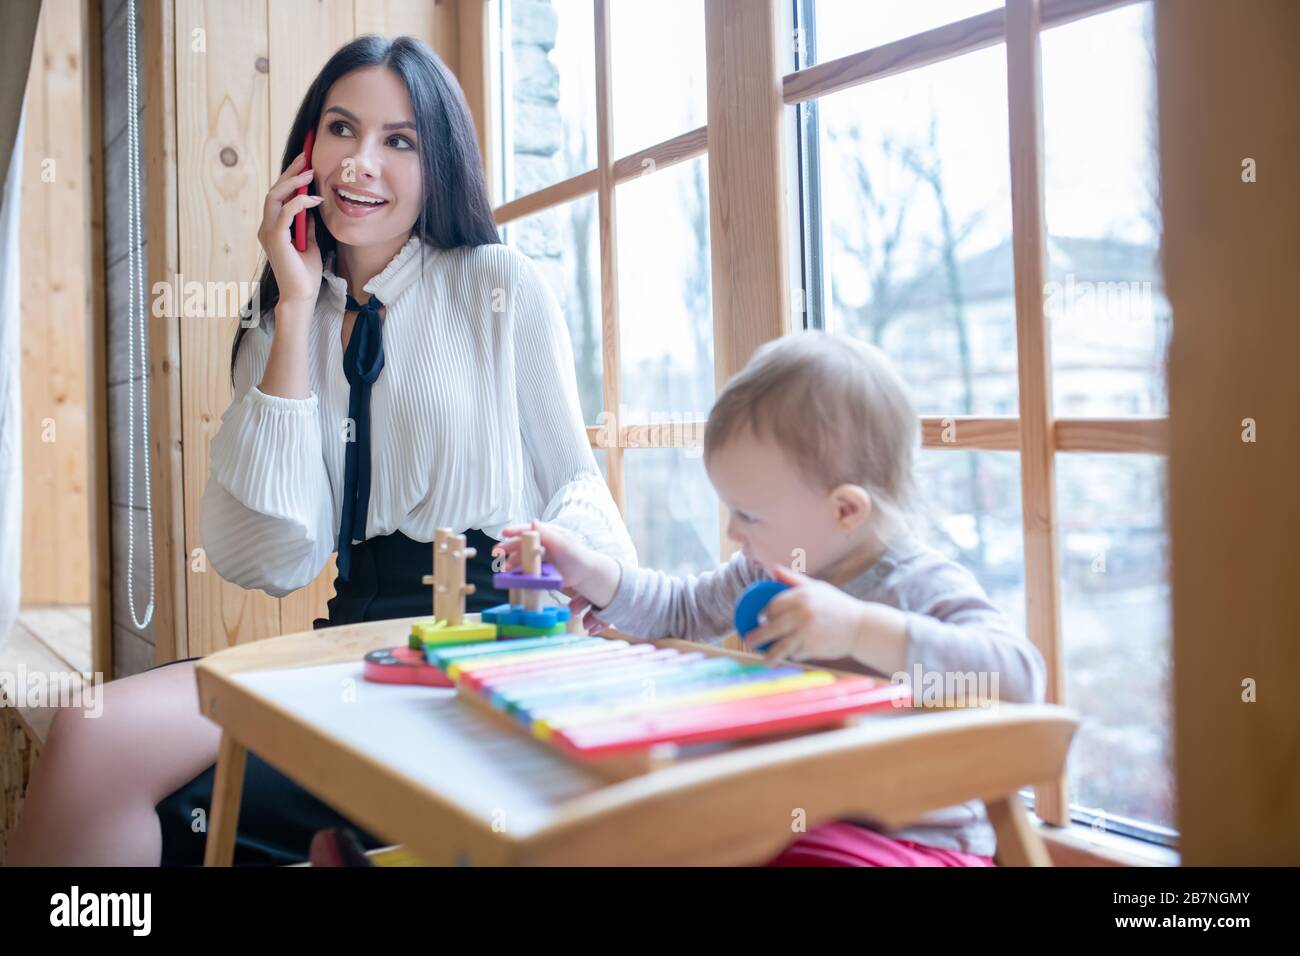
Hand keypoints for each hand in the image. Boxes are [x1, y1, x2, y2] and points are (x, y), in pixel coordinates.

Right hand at [259, 149, 323, 306]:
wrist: (302, 295)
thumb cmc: (305, 273)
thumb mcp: (309, 243)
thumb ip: (306, 224)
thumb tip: (311, 205)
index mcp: (273, 227)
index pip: (279, 196)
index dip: (290, 177)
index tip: (304, 161)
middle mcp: (267, 227)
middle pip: (275, 191)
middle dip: (290, 172)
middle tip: (306, 156)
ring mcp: (269, 232)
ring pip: (275, 198)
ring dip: (293, 183)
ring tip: (310, 173)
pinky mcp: (275, 240)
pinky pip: (284, 214)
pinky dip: (299, 203)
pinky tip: (314, 199)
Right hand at [491, 521, 620, 610]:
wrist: (584, 574)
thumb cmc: (576, 554)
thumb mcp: (562, 543)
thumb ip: (547, 534)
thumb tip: (532, 522)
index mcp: (546, 533)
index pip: (527, 529)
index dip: (514, 530)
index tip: (504, 532)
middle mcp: (540, 543)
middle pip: (519, 543)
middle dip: (507, 547)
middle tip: (497, 552)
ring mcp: (538, 556)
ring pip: (520, 557)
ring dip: (510, 562)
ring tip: (504, 569)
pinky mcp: (538, 569)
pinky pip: (524, 569)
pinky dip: (516, 572)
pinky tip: (511, 575)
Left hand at [743, 564, 905, 667]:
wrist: (861, 626)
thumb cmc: (837, 605)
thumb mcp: (817, 587)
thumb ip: (793, 580)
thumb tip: (773, 569)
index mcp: (801, 596)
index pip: (773, 606)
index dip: (765, 613)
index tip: (762, 618)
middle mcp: (802, 613)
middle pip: (771, 627)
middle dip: (757, 635)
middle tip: (749, 640)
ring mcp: (806, 632)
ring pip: (780, 646)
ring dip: (769, 654)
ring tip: (764, 659)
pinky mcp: (812, 648)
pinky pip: (795, 654)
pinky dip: (793, 655)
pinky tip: (791, 656)